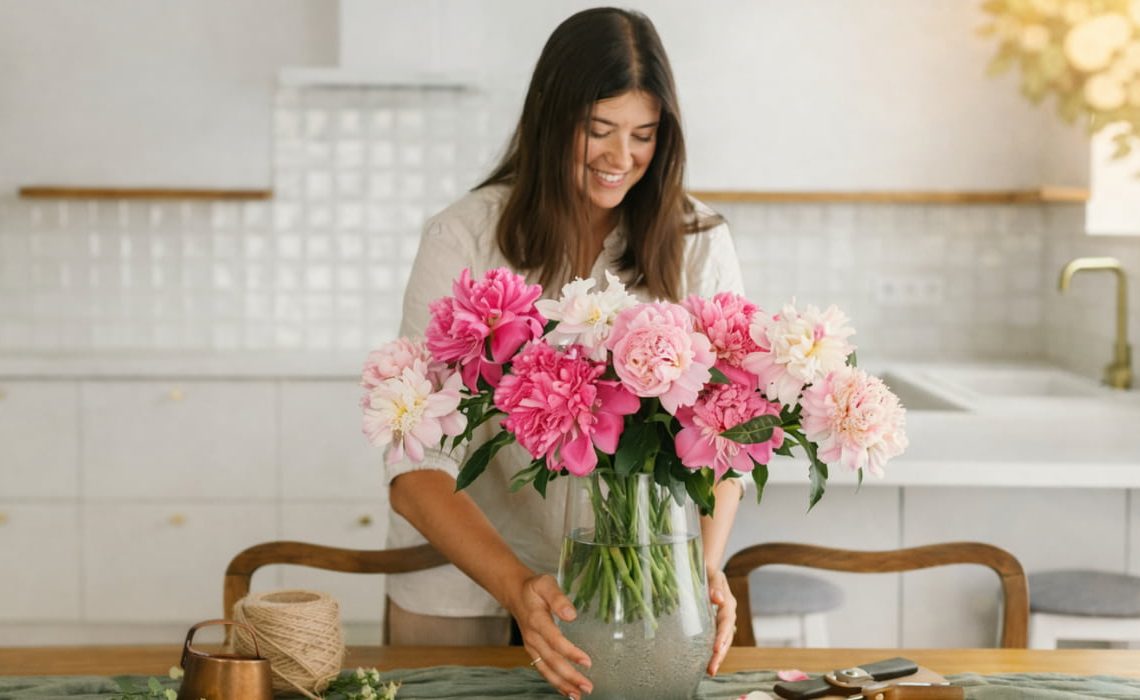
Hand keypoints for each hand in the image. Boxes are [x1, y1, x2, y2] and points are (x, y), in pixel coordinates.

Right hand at [509, 573, 593, 698]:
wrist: (516, 594)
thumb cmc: (534, 588)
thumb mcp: (546, 584)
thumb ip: (558, 598)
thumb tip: (572, 614)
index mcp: (537, 620)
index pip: (554, 640)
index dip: (570, 652)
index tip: (587, 662)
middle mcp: (533, 637)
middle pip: (552, 660)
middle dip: (569, 676)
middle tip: (588, 686)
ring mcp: (532, 646)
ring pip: (546, 670)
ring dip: (563, 684)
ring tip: (579, 694)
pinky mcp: (533, 652)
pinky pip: (544, 670)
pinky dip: (555, 683)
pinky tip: (568, 692)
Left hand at [706, 565, 736, 675]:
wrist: (708, 569)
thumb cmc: (709, 570)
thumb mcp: (713, 574)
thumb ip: (716, 585)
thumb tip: (718, 599)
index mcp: (728, 604)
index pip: (726, 623)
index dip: (721, 636)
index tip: (715, 649)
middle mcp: (727, 614)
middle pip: (726, 637)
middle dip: (720, 654)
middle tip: (711, 669)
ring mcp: (722, 620)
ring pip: (723, 641)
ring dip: (717, 656)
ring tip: (710, 671)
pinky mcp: (715, 623)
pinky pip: (716, 639)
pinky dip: (713, 651)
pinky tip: (706, 663)